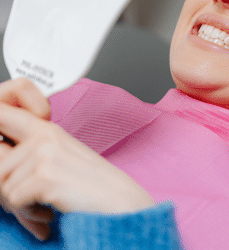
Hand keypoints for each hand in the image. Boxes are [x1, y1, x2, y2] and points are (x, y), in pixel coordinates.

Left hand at [0, 78, 154, 240]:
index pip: (2, 113)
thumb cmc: (91, 183)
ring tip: (43, 206)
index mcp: (46, 129)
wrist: (118, 199)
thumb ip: (29, 153)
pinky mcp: (45, 174)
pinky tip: (49, 211)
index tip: (3, 146)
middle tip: (26, 199)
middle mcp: (44, 135)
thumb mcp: (59, 159)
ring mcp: (44, 152)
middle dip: (6, 188)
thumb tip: (1, 162)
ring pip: (2, 185)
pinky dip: (29, 214)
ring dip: (19, 204)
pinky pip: (13, 200)